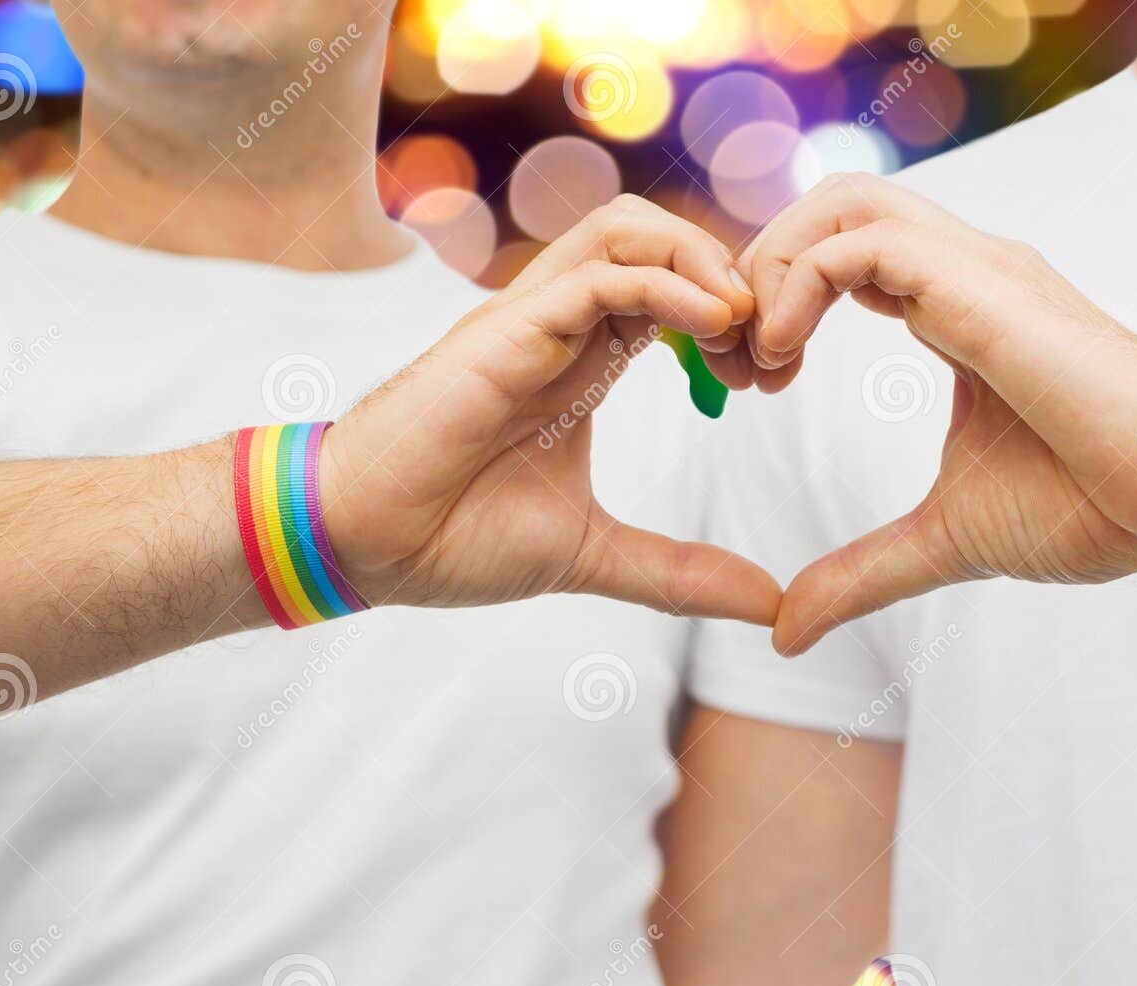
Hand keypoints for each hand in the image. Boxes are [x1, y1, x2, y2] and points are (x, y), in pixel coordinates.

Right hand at [318, 195, 779, 624]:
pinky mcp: (506, 328)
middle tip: (769, 346)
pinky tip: (714, 326)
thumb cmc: (454, 538)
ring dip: (701, 259)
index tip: (772, 378)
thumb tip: (769, 604)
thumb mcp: (594, 555)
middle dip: (730, 274)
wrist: (364, 546)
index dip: (733, 318)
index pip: (673, 292)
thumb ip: (680, 572)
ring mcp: (531, 319)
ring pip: (627, 229)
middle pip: (657, 240)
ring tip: (744, 319)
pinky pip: (598, 274)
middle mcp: (560, 325)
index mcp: (582, 360)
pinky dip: (666, 284)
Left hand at [723, 174, 1136, 653]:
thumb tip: (785, 629)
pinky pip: (865, 244)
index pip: (842, 256)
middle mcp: (963, 272)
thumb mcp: (940, 542)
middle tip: (731, 359)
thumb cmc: (1091, 509)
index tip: (746, 379)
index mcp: (955, 309)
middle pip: (833, 208)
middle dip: (760, 268)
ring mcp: (978, 269)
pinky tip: (784, 358)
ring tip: (753, 356)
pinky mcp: (986, 287)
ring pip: (843, 204)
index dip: (776, 301)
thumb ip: (859, 574)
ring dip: (773, 267)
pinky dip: (801, 284)